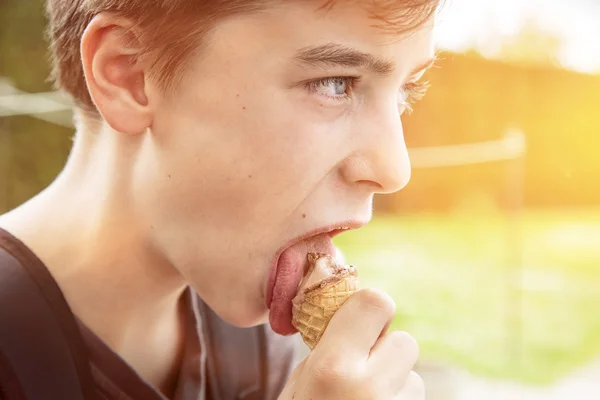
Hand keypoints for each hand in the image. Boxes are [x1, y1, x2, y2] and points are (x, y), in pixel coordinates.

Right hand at [279, 289, 423, 398]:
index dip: (368, 308)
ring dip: (392, 379)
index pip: (375, 303)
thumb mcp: (294, 389)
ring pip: (412, 374)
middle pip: (404, 340)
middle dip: (385, 349)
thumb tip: (346, 326)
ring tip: (364, 397)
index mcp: (333, 368)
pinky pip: (414, 398)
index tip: (356, 322)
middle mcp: (371, 387)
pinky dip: (396, 399)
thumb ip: (322, 355)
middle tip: (363, 366)